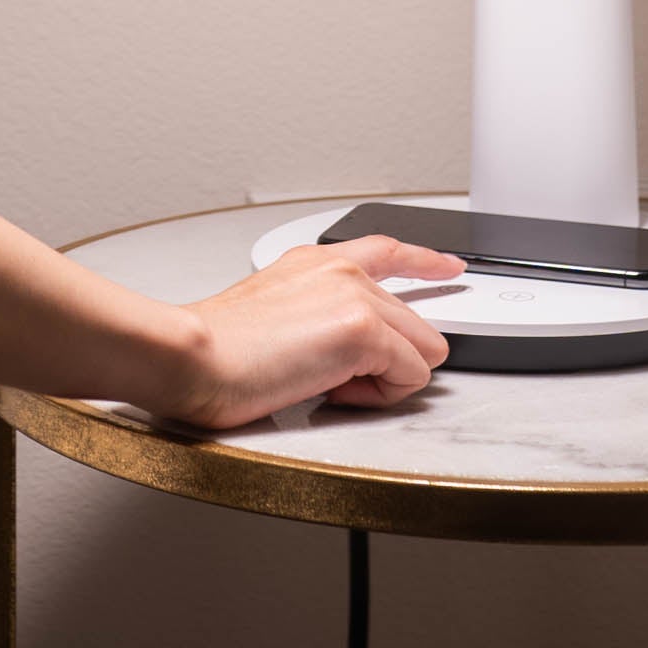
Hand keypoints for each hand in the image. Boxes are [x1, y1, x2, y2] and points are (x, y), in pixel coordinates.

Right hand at [154, 236, 463, 427]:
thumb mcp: (275, 313)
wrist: (196, 357)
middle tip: (333, 379)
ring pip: (423, 352)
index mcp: (313, 262)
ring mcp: (355, 295)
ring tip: (327, 383)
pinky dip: (379, 397)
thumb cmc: (219, 349)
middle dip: (389, 362)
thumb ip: (319, 316)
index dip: (426, 262)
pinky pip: (410, 377)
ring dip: (385, 381)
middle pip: (418, 325)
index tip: (451, 267)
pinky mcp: (363, 329)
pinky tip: (332, 389)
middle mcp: (341, 269)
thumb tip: (348, 355)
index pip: (386, 251)